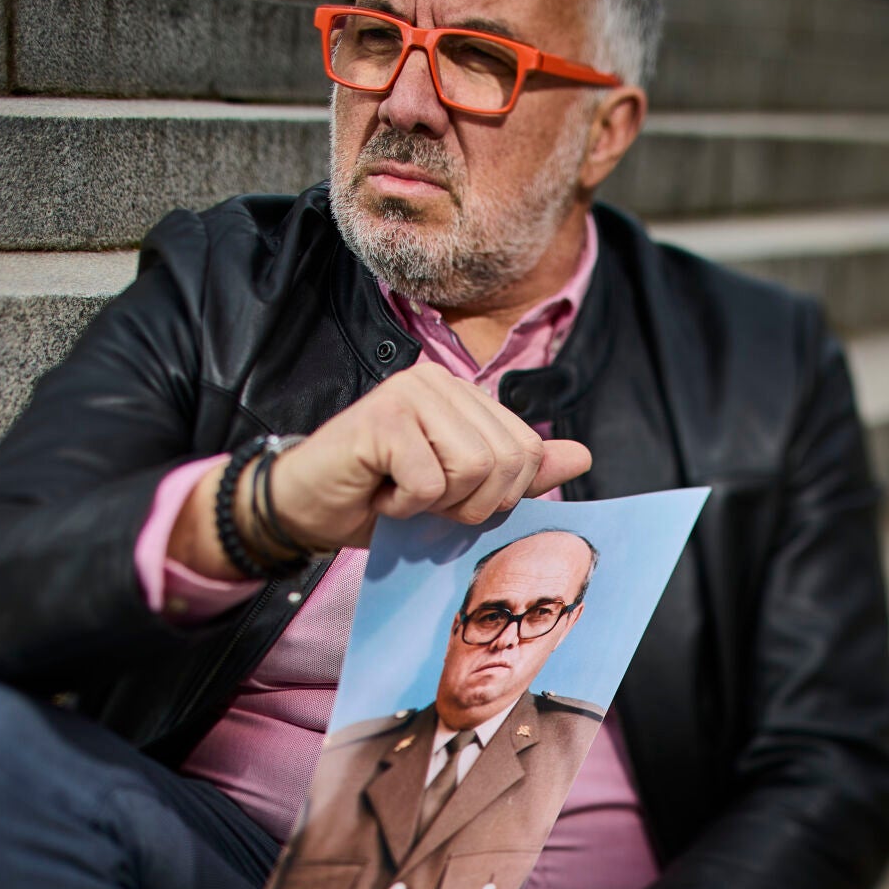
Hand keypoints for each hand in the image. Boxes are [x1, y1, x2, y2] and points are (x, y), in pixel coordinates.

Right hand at [269, 361, 591, 550]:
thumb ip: (518, 473)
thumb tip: (583, 456)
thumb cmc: (379, 497)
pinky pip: (428, 482)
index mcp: (462, 393)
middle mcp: (438, 381)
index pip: (527, 450)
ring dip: (435, 502)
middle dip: (469, 502)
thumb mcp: (460, 492)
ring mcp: (408, 393)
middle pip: (505, 460)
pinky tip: (378, 492)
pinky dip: (404, 505)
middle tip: (423, 499)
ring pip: (472, 468)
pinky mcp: (383, 418)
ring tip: (401, 492)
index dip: (497, 495)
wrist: (306, 507)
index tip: (449, 497)